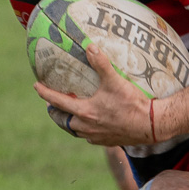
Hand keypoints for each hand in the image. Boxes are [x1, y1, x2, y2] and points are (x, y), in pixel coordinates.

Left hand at [33, 43, 157, 146]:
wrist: (151, 125)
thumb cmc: (133, 104)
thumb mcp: (115, 81)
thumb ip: (101, 64)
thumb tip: (90, 47)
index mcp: (85, 112)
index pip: (58, 102)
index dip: (45, 94)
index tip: (36, 87)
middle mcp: (87, 127)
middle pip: (63, 121)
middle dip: (56, 112)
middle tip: (52, 104)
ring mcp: (97, 137)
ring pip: (76, 130)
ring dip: (70, 122)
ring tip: (70, 114)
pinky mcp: (108, 142)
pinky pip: (90, 137)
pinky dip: (86, 130)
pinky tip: (92, 125)